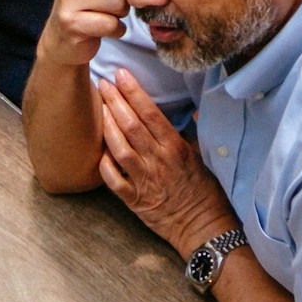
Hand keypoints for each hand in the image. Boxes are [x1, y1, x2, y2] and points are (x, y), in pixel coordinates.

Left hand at [96, 67, 231, 256]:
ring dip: (107, 127)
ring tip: (97, 109)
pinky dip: (104, 165)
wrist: (202, 226)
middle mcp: (158, 161)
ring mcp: (145, 181)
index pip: (150, 113)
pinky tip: (97, 151)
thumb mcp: (203, 157)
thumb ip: (193, 132)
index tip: (121, 75)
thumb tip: (194, 109)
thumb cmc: (204, 191)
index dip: (133, 92)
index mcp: (175, 147)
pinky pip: (114, 181)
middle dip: (115, 102)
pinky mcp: (135, 200)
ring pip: (120, 149)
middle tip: (102, 84)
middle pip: (131, 126)